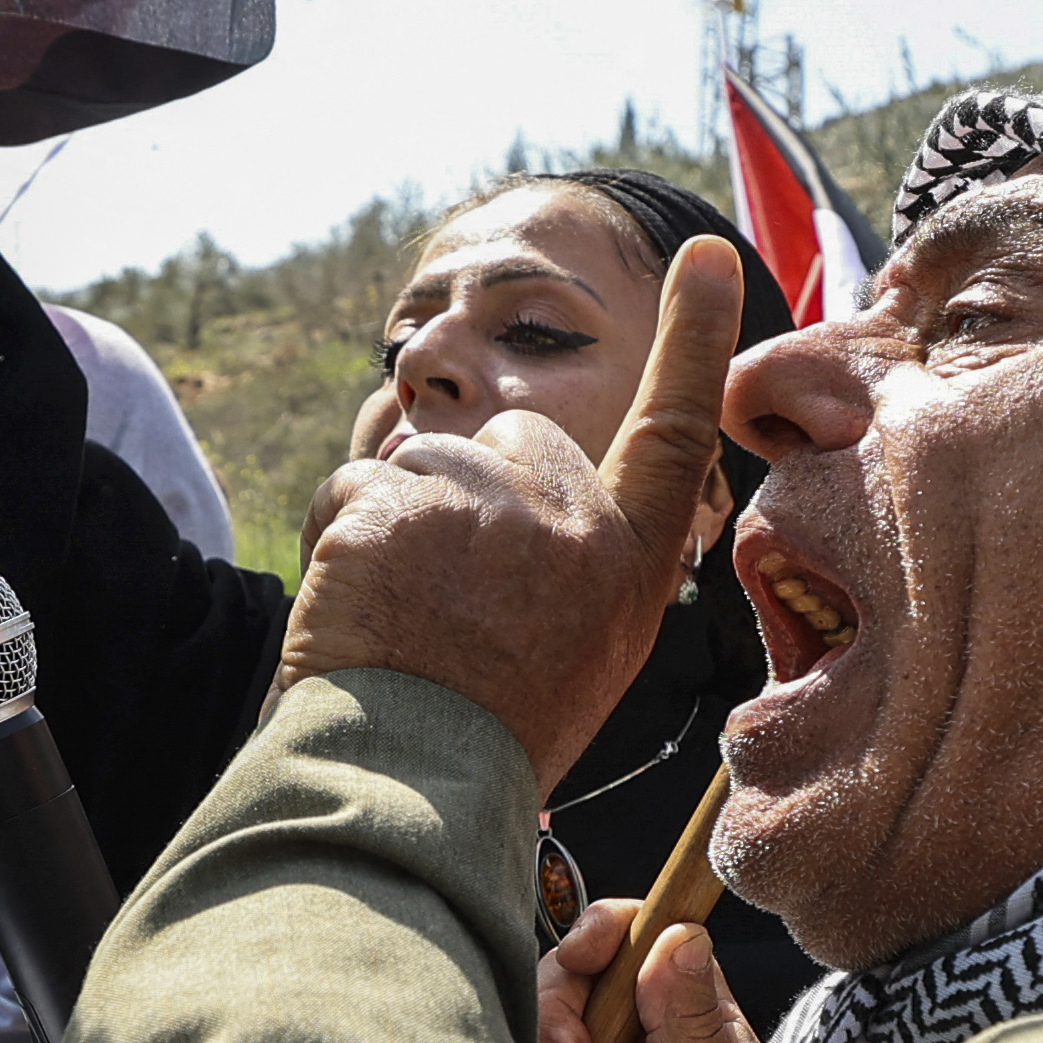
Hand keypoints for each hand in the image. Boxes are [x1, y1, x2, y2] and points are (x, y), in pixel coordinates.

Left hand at [276, 238, 742, 797]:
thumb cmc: (494, 736)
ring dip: (399, 523)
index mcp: (630, 567)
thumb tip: (539, 484)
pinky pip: (354, 488)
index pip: (676, 434)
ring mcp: (487, 504)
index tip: (704, 254)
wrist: (411, 787)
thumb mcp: (584, 654)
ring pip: (428, 462)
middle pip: (520, 441)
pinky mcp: (402, 501)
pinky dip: (338, 540)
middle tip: (454, 605)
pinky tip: (355, 613)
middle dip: (476, 496)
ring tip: (403, 623)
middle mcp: (574, 523)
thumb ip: (582, 561)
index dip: (695, 340)